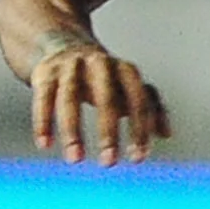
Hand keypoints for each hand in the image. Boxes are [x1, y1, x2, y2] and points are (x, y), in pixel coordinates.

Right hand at [32, 35, 170, 164]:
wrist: (64, 45)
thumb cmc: (105, 76)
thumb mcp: (129, 86)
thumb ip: (151, 106)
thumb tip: (166, 133)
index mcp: (125, 69)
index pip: (138, 100)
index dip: (139, 129)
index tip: (138, 158)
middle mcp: (99, 63)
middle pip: (105, 97)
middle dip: (108, 131)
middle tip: (109, 163)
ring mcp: (70, 66)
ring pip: (69, 98)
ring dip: (72, 130)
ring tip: (75, 160)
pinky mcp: (45, 72)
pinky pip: (43, 98)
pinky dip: (43, 122)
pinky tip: (45, 144)